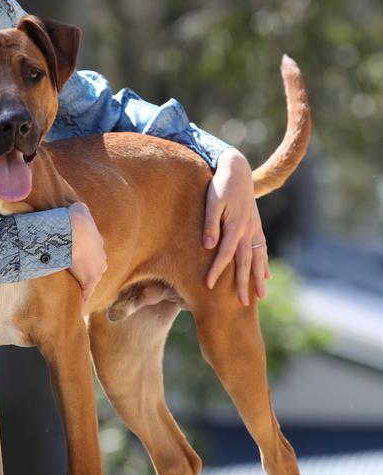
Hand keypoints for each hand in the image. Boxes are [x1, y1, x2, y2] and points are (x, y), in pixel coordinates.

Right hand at [68, 202, 106, 302]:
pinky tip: (76, 308)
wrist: (75, 228)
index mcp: (98, 243)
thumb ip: (78, 210)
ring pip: (89, 281)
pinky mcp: (90, 280)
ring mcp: (97, 270)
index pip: (92, 255)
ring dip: (81, 286)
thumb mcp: (79, 208)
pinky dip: (81, 301)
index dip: (83, 259)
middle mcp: (101, 258)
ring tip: (70, 294)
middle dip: (84, 273)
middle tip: (71, 278)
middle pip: (93, 269)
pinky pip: (86, 294)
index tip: (75, 263)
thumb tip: (74, 208)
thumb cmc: (74, 218)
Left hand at [203, 148, 269, 304]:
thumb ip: (210, 224)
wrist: (237, 169)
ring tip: (261, 297)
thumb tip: (208, 246)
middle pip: (245, 262)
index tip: (209, 286)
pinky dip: (264, 263)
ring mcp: (254, 228)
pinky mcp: (256, 225)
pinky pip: (262, 248)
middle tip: (241, 304)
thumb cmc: (220, 185)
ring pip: (257, 258)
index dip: (217, 270)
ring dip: (258, 277)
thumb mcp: (212, 202)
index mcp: (235, 226)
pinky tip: (266, 275)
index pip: (224, 254)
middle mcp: (247, 230)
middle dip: (243, 283)